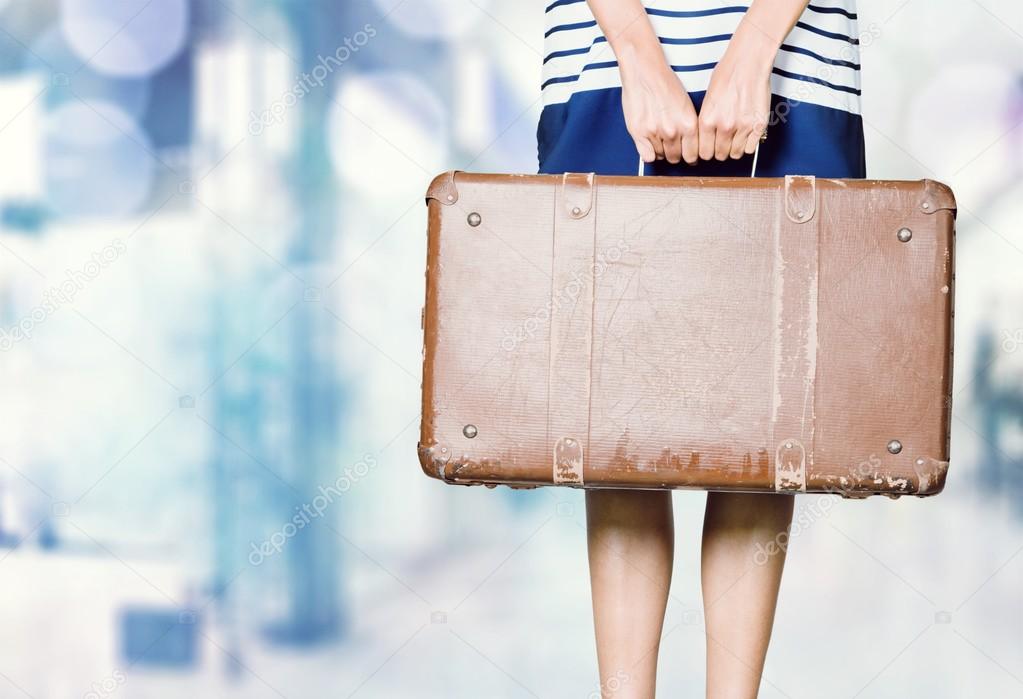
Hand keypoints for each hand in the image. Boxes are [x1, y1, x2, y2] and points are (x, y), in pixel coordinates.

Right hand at [618, 43, 699, 164]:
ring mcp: (655, 133)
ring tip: (659, 139)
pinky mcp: (639, 132)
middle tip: (672, 147)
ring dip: (661, 151)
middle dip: (675, 154)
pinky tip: (649, 144)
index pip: (692, 155)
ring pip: (661, 156)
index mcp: (689, 124)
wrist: (644, 71)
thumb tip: (691, 147)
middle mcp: (673, 131)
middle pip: (676, 158)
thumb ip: (689, 128)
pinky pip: (647, 157)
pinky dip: (648, 154)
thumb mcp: (686, 106)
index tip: (687, 154)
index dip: (690, 156)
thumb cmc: (665, 84)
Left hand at [698, 21, 774, 160]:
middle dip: (720, 151)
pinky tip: (746, 135)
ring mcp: (743, 127)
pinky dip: (749, 145)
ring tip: (735, 139)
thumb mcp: (707, 99)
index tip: (709, 149)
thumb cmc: (728, 74)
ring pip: (736, 154)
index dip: (706, 152)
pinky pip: (752, 148)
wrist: (749, 63)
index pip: (703, 152)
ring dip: (734, 149)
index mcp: (708, 120)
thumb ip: (707, 121)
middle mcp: (724, 126)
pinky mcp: (759, 125)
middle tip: (723, 143)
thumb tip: (706, 138)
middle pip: (720, 155)